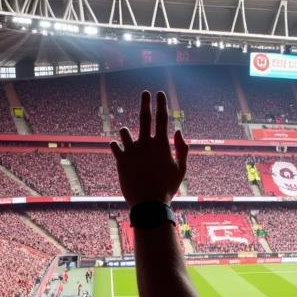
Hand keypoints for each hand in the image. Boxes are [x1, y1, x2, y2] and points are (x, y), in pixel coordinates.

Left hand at [110, 91, 187, 206]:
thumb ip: (182, 149)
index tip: (160, 93)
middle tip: (145, 92)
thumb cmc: (167, 187)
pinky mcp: (120, 159)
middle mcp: (146, 143)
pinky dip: (117, 146)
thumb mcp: (181, 169)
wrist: (148, 204)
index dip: (161, 104)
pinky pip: (114, 145)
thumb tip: (177, 131)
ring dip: (127, 133)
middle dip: (145, 102)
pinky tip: (120, 150)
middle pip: (144, 117)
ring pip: (125, 131)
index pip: (162, 118)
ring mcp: (131, 150)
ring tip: (130, 142)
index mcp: (162, 145)